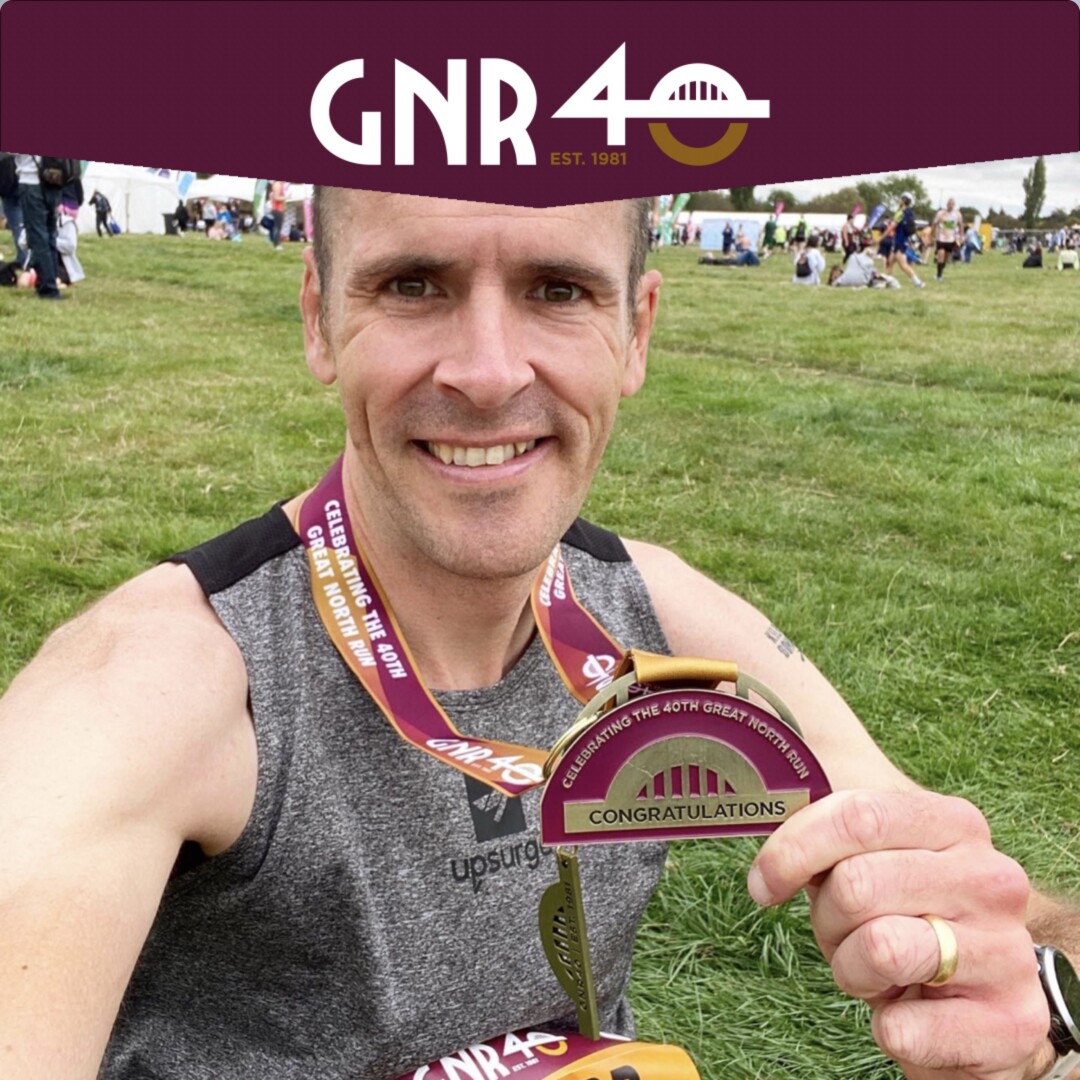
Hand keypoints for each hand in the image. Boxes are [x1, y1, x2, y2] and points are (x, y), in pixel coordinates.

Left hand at [747, 789, 1053, 1078]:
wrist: (980, 1007)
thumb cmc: (904, 919)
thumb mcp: (869, 859)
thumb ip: (826, 827)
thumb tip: (764, 801)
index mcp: (954, 824)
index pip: (859, 815)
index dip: (794, 850)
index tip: (763, 884)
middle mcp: (990, 878)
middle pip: (857, 883)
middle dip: (827, 920)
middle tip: (845, 936)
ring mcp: (1007, 950)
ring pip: (880, 949)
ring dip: (852, 972)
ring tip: (876, 974)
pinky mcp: (1012, 1023)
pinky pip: (902, 1028)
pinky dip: (888, 1028)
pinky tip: (910, 1015)